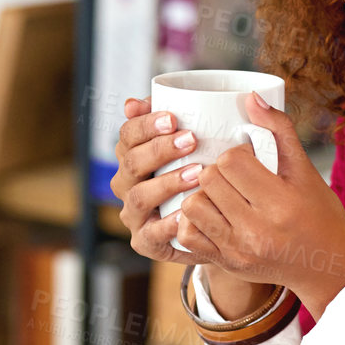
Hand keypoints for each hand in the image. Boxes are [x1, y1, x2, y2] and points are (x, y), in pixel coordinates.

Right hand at [111, 96, 206, 266]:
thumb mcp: (194, 145)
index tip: (173, 118)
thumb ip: (171, 120)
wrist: (217, 224)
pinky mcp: (145, 242)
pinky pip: (151, 235)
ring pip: (138, 196)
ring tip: (196, 173)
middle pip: (131, 162)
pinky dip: (167, 225)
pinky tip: (186, 213)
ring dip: (166, 182)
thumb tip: (132, 103)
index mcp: (132, 156)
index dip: (145, 125)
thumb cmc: (203, 177)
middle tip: (190, 139)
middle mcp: (127, 184)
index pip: (127, 135)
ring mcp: (134, 214)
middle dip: (159, 150)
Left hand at [175, 92, 344, 319]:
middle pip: (209, 180)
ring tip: (221, 195)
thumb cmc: (321, 215)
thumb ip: (280, 130)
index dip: (237, 154)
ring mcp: (239, 250)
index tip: (250, 161)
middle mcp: (257, 230)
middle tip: (234, 177)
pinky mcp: (227, 264)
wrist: (327, 268)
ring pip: (193, 205)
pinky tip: (212, 214)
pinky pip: (188, 235)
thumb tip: (252, 97)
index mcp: (281, 203)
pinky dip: (194, 221)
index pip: (232, 161)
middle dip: (218, 171)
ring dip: (203, 194)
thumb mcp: (306, 171)